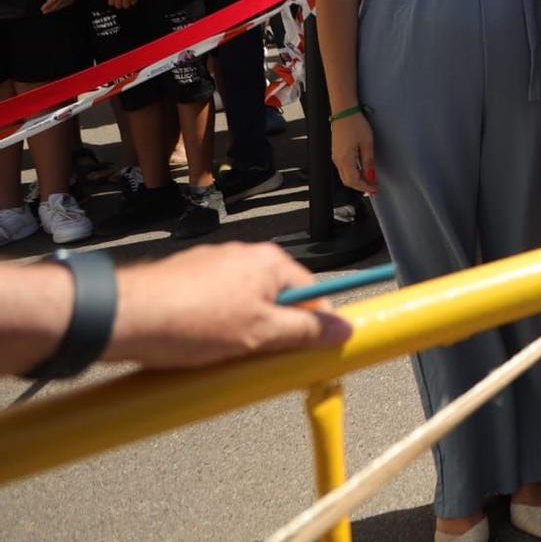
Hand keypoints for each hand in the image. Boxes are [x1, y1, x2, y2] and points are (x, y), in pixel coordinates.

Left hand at [38, 0, 79, 12]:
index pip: (52, 0)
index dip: (47, 6)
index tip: (42, 9)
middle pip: (58, 3)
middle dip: (51, 9)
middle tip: (45, 12)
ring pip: (65, 3)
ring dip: (58, 8)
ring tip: (52, 9)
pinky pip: (71, 1)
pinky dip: (65, 4)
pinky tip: (62, 5)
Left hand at [108, 242, 351, 368]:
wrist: (120, 317)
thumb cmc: (188, 320)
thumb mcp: (259, 334)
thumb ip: (306, 331)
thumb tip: (342, 330)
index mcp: (270, 262)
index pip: (313, 293)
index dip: (316, 326)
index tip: (316, 352)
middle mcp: (244, 257)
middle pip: (278, 300)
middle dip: (274, 332)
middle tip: (265, 360)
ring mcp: (213, 267)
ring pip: (246, 305)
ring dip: (244, 331)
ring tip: (226, 359)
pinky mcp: (187, 281)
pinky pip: (217, 307)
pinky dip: (216, 328)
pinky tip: (202, 349)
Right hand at [330, 110, 375, 194]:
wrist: (344, 112)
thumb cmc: (356, 125)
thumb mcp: (367, 143)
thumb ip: (368, 162)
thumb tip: (371, 176)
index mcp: (345, 159)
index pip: (354, 181)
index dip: (365, 187)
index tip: (375, 189)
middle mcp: (337, 160)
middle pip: (348, 181)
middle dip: (361, 186)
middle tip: (374, 187)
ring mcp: (335, 156)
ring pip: (345, 175)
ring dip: (357, 180)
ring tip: (370, 180)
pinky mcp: (336, 152)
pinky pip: (343, 168)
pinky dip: (353, 173)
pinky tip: (362, 170)